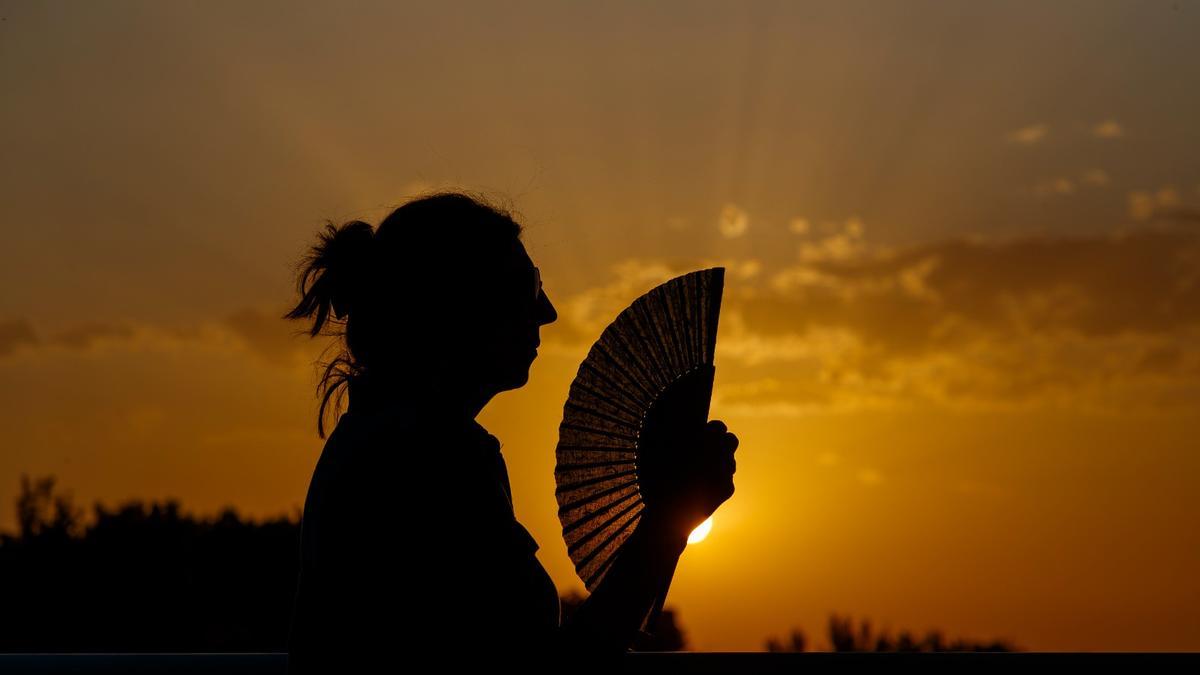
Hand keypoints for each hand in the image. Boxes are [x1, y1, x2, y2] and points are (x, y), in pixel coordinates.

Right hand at [643, 419, 737, 542]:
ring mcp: (724, 471)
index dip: (713, 430)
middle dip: (723, 443)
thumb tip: (688, 432)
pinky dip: (718, 481)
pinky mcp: (728, 488)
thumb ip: (676, 439)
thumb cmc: (658, 482)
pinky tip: (703, 488)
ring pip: (731, 460)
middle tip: (711, 449)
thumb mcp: (658, 455)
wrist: (669, 517)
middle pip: (731, 440)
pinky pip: (728, 479)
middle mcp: (716, 452)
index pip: (719, 427)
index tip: (707, 434)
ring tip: (704, 471)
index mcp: (700, 440)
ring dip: (721, 462)